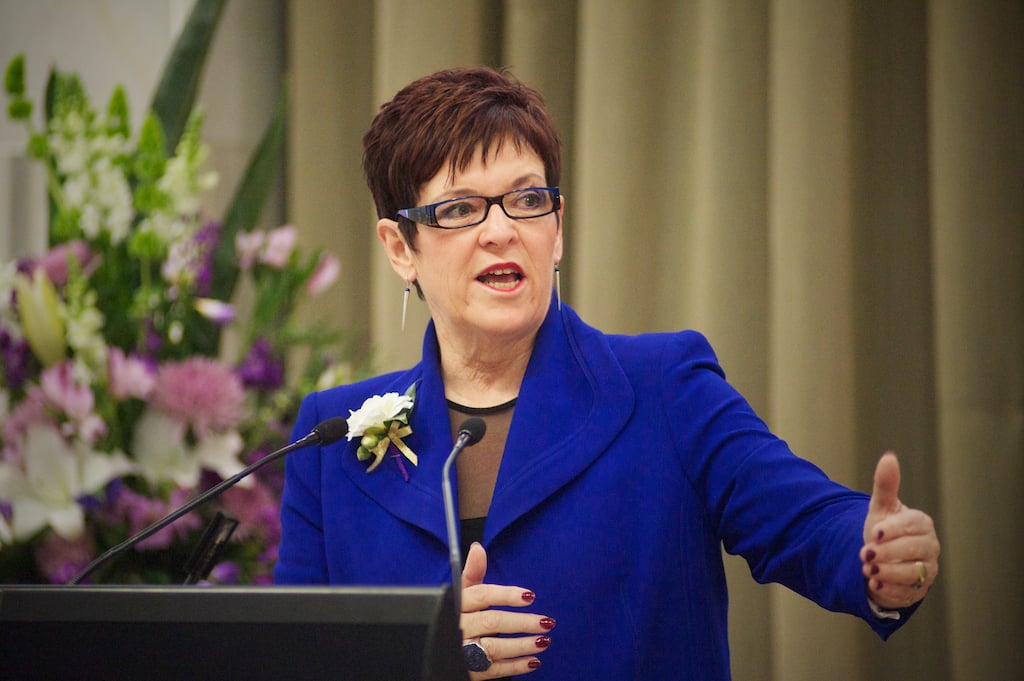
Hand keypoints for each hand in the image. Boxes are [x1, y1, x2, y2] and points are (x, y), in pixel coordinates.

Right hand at [460, 542, 554, 677]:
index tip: (530, 595)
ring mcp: (463, 650)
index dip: (506, 595)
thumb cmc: (457, 615)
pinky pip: (494, 670)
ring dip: (522, 645)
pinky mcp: (469, 670)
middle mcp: (458, 626)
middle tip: (546, 622)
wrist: (440, 648)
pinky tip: (533, 661)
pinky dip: (515, 666)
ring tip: (544, 641)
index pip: (482, 596)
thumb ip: (472, 573)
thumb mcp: (461, 594)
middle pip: (491, 622)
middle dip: (521, 622)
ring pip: (494, 647)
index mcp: (457, 604)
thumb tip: (478, 548)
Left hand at [860, 452, 940, 609]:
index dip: (893, 530)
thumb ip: (885, 485)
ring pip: (912, 574)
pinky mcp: (917, 591)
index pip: (913, 526)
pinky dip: (890, 590)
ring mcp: (926, 571)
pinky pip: (907, 594)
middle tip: (865, 553)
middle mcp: (929, 548)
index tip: (873, 532)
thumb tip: (889, 457)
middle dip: (888, 553)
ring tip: (868, 569)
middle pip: (914, 551)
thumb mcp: (881, 507)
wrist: (881, 557)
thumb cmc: (884, 529)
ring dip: (888, 573)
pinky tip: (874, 584)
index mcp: (922, 524)